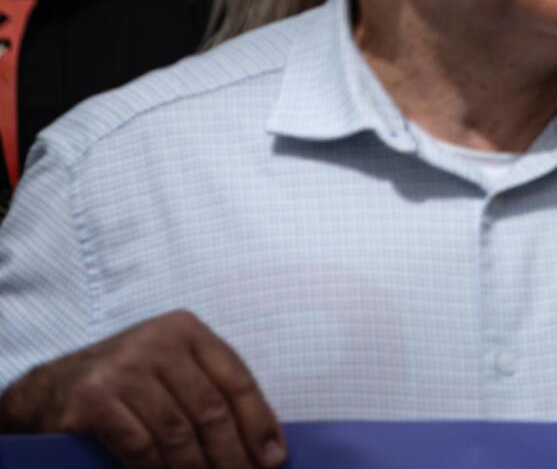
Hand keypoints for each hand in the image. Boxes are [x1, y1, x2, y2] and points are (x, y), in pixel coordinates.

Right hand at [0, 310, 283, 468]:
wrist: (54, 386)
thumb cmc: (127, 381)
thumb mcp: (171, 369)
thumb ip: (208, 390)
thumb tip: (260, 440)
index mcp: (187, 330)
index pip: (235, 379)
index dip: (258, 421)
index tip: (274, 457)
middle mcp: (158, 342)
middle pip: (210, 408)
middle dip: (231, 453)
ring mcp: (124, 368)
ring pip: (176, 431)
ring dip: (196, 468)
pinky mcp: (94, 397)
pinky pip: (138, 444)